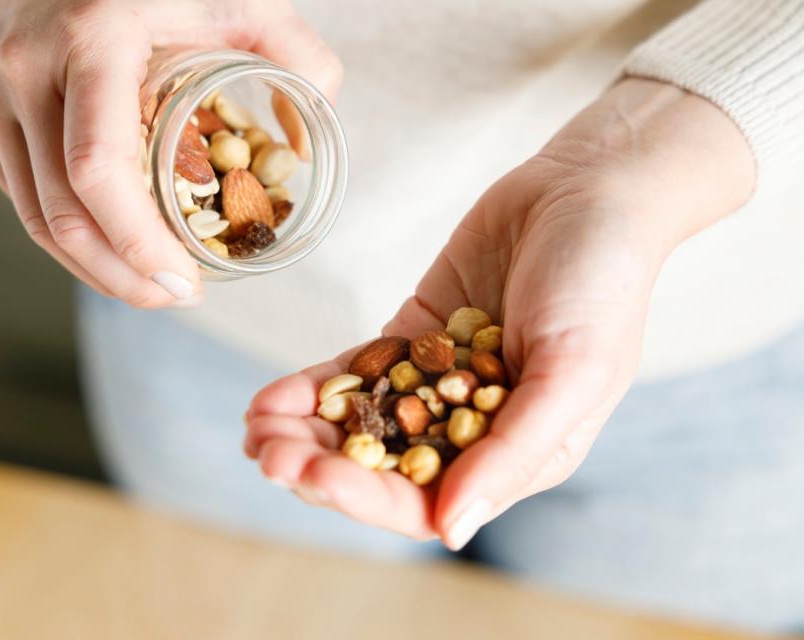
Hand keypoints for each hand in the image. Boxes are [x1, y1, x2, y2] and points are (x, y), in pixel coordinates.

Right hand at [0, 0, 341, 306]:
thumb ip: (298, 55)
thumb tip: (303, 148)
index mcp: (93, 40)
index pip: (97, 170)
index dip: (137, 244)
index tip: (184, 281)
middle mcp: (25, 69)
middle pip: (62, 215)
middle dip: (125, 277)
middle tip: (178, 296)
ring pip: (35, 219)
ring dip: (96, 269)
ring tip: (151, 287)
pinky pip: (21, 197)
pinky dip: (70, 237)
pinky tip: (114, 248)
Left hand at [245, 78, 754, 546]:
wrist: (586, 189)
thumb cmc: (601, 282)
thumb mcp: (572, 370)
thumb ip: (514, 451)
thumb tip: (451, 531)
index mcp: (518, 454)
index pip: (428, 502)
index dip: (363, 497)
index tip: (311, 475)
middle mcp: (473, 427)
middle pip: (382, 468)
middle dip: (319, 465)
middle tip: (264, 452)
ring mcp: (437, 381)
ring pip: (361, 422)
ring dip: (305, 430)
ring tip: (254, 424)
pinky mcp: (414, 336)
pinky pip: (357, 370)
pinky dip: (314, 385)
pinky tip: (272, 393)